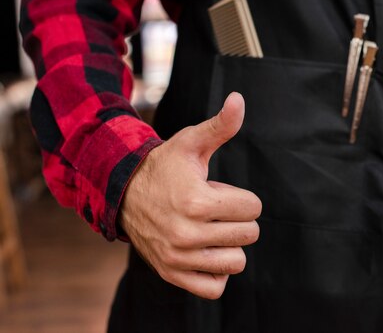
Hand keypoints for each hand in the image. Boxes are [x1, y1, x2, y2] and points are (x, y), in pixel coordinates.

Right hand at [120, 92, 261, 298]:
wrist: (124, 193)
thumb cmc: (165, 167)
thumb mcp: (191, 142)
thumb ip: (220, 125)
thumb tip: (239, 99)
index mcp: (197, 202)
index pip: (254, 208)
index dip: (242, 197)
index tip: (221, 191)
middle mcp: (187, 234)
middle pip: (249, 234)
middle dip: (237, 218)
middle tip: (214, 209)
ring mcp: (179, 258)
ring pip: (236, 261)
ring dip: (230, 245)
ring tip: (210, 228)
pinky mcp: (173, 274)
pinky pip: (215, 286)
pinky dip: (216, 271)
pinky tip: (206, 250)